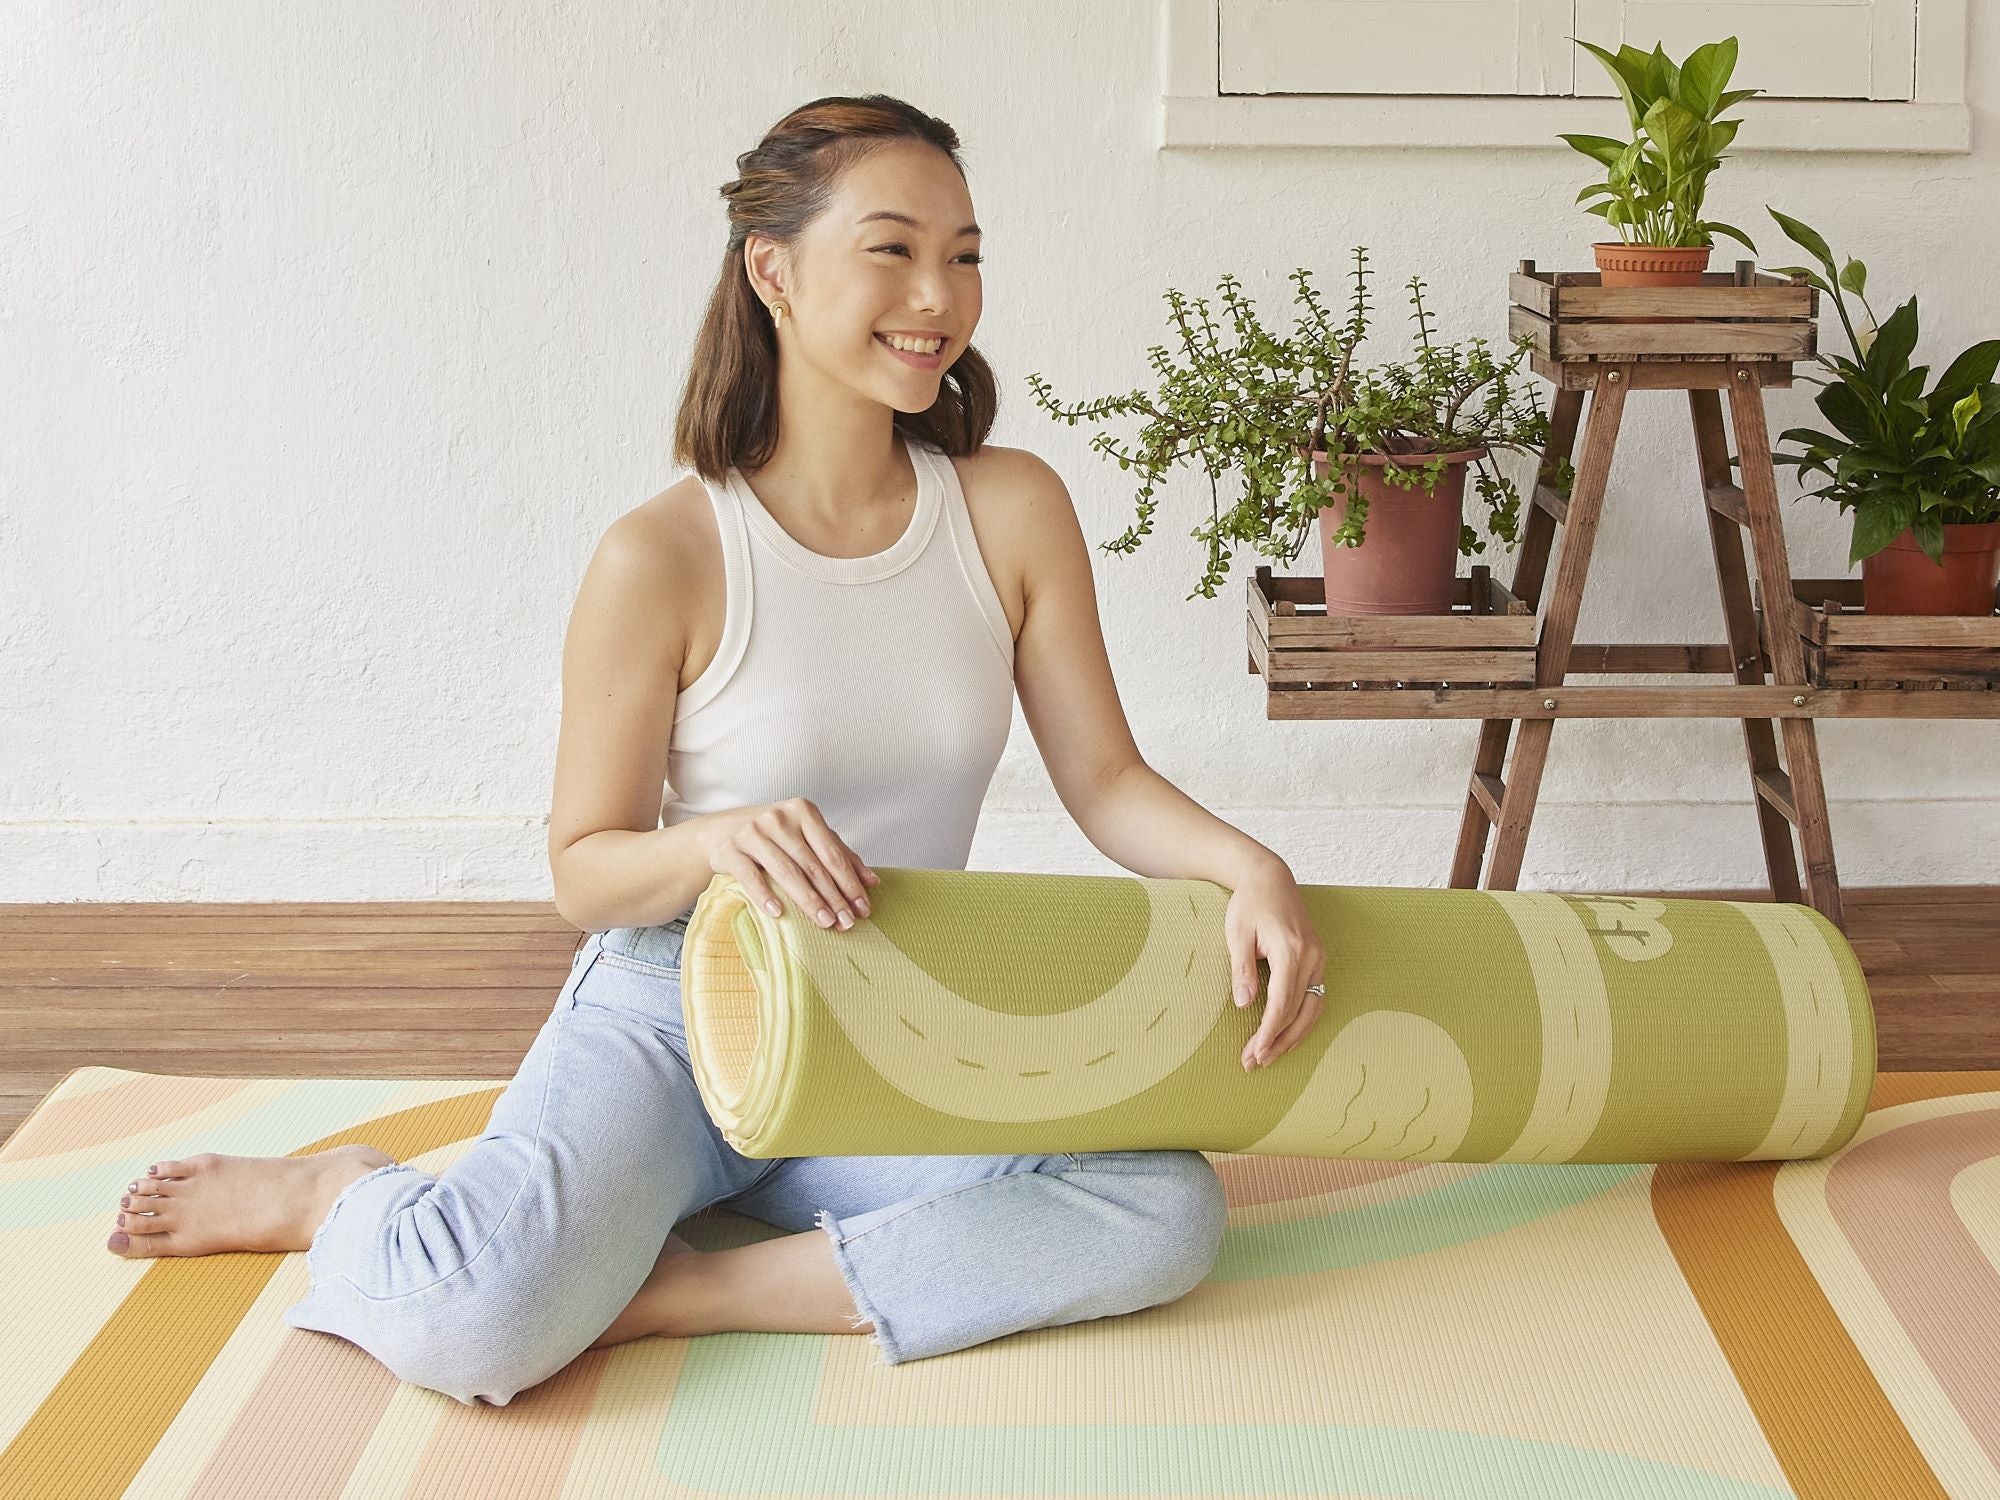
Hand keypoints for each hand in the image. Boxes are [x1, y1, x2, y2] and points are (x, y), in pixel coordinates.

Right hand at [699, 797, 878, 930]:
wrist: (725, 831)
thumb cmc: (777, 838)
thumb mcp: (809, 839)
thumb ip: (841, 856)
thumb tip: (872, 882)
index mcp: (803, 811)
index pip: (832, 853)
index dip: (849, 883)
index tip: (863, 908)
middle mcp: (778, 818)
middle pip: (812, 865)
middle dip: (833, 897)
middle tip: (847, 922)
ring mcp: (752, 832)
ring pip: (786, 872)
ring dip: (808, 901)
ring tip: (825, 923)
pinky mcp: (730, 850)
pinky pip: (750, 876)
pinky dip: (765, 895)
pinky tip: (778, 913)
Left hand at [1225, 862, 1326, 1070]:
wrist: (1269, 877)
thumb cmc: (1249, 903)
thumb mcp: (1236, 933)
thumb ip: (1241, 969)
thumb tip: (1242, 1005)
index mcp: (1290, 950)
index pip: (1281, 1003)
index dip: (1268, 1032)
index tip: (1254, 1053)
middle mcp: (1311, 957)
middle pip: (1297, 1012)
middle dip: (1276, 1041)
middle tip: (1253, 1062)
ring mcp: (1319, 958)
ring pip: (1311, 1009)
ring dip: (1292, 1037)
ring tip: (1269, 1057)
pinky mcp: (1318, 959)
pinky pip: (1315, 998)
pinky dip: (1302, 1021)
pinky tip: (1287, 1036)